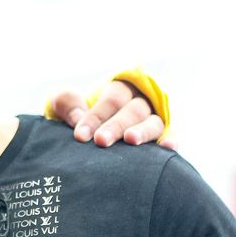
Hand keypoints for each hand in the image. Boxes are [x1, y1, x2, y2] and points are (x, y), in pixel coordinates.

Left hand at [51, 80, 171, 148]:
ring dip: (143, 131)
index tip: (80, 136)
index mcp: (119, 89)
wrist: (94, 132)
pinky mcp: (162, 137)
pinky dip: (170, 141)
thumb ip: (65, 103)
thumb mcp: (65, 103)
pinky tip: (168, 147)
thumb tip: (77, 117)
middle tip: (101, 141)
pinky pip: (169, 137)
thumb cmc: (79, 115)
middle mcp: (140, 102)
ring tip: (131, 140)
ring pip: (154, 122)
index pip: (111, 99)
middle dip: (116, 125)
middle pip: (133, 110)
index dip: (96, 116)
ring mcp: (153, 120)